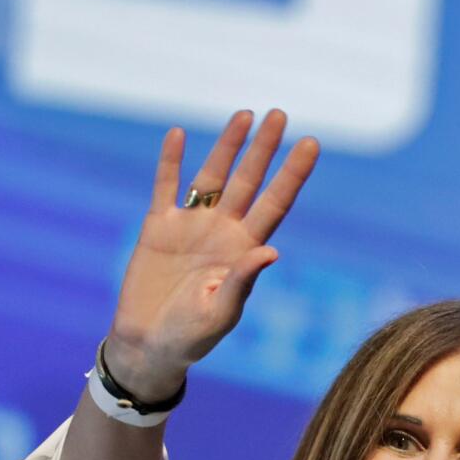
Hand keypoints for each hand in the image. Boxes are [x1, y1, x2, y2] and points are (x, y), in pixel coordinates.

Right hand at [105, 109, 318, 399]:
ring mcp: (191, 226)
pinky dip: (170, 161)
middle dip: (265, 148)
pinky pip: (165, 187)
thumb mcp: (220, 313)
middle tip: (281, 114)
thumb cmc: (191, 337)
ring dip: (227, 146)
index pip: (276, 203)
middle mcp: (224, 231)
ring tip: (245, 114)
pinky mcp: (158, 228)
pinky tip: (178, 134)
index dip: (293, 174)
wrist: (148, 345)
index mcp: (246, 250)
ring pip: (213, 177)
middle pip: (250, 181)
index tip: (310, 143)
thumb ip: (243, 281)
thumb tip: (271, 251)